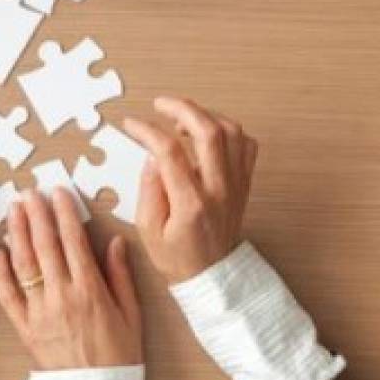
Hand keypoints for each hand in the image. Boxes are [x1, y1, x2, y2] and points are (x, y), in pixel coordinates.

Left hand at [0, 188, 140, 368]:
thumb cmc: (119, 358)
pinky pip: (7, 297)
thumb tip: (115, 242)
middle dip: (36, 215)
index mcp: (91, 290)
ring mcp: (40, 313)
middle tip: (30, 192)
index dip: (64, 213)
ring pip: (24, 265)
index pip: (74, 241)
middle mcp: (62, 297)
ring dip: (17, 234)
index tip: (59, 193)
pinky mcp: (25, 329)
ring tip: (12, 210)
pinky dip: (0, 273)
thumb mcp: (132, 315)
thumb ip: (121, 276)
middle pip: (45, 246)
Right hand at [125, 97, 258, 284]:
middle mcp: (218, 190)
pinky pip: (246, 144)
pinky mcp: (244, 183)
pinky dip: (228, 130)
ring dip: (206, 115)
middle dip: (182, 108)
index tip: (132, 125)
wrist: (212, 276)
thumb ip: (149, 190)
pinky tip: (208, 133)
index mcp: (190, 204)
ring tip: (182, 118)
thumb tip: (152, 155)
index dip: (148, 131)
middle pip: (209, 132)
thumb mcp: (147, 230)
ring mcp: (236, 184)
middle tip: (161, 104)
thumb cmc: (177, 257)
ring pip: (232, 132)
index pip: (170, 152)